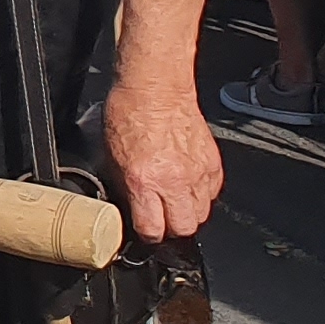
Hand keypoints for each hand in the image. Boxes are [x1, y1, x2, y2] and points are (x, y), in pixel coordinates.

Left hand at [100, 68, 223, 242]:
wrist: (155, 89)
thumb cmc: (128, 113)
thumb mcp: (110, 156)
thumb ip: (124, 187)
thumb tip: (129, 207)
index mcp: (144, 181)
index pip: (153, 230)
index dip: (147, 234)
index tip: (145, 230)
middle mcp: (174, 181)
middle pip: (184, 228)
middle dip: (172, 229)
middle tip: (163, 218)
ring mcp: (197, 172)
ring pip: (202, 213)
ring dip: (188, 211)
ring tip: (175, 199)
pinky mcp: (213, 162)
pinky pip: (213, 192)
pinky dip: (203, 193)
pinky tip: (189, 182)